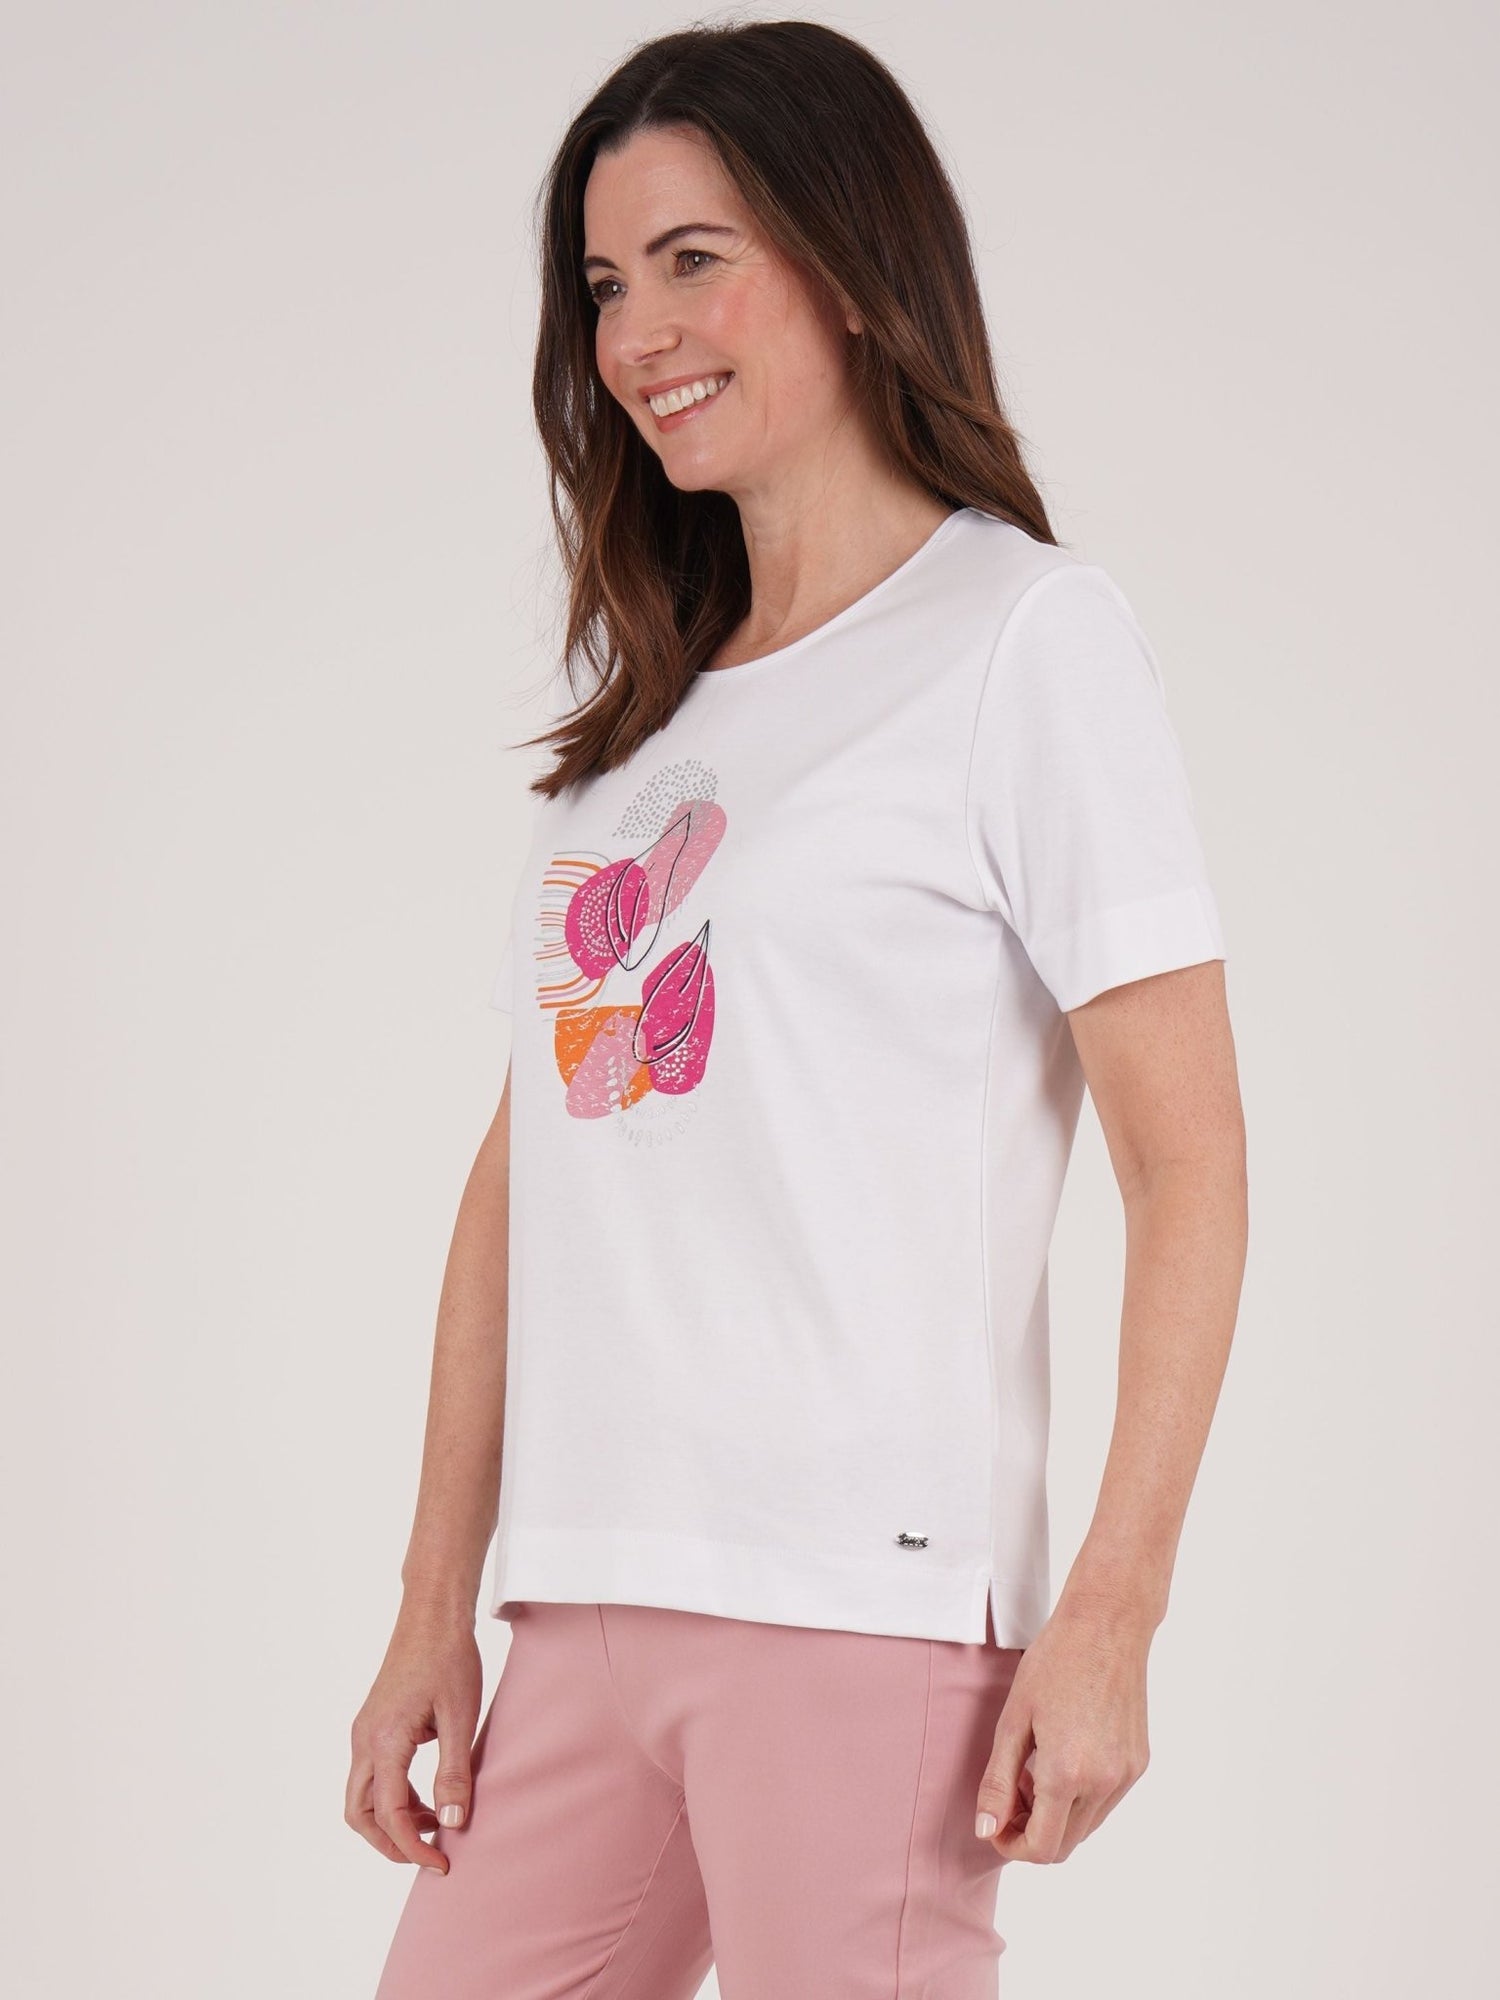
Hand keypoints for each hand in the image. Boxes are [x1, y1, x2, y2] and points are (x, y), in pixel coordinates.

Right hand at [345, 1605, 482, 1872]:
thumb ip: (454, 1773)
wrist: (432, 1614)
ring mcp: (364, 1731)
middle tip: (427, 1854)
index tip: (441, 1864)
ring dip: (390, 1821)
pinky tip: (427, 1795)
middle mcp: (364, 1739)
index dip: (413, 1847)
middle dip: (389, 1844)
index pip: (390, 1815)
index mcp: (385, 1741)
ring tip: (434, 1824)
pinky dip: (392, 1796)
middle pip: (360, 1815)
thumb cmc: (450, 1659)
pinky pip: (372, 1775)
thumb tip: (452, 1823)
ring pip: (361, 1797)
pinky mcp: (371, 1724)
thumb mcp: (460, 1718)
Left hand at [974, 1596, 1151, 1863]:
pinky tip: (1061, 1760)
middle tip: (1009, 1795)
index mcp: (1067, 1773)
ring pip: (1085, 1826)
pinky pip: (1104, 1802)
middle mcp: (1103, 1783)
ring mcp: (1125, 1775)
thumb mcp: (1013, 1720)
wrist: (1106, 1626)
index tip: (995, 1824)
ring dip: (1054, 1816)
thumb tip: (986, 1829)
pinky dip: (1079, 1798)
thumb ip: (998, 1781)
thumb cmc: (1054, 1663)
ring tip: (1033, 1771)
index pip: (1041, 1848)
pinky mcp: (1137, 1764)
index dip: (1012, 1846)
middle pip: (1064, 1845)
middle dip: (1030, 1832)